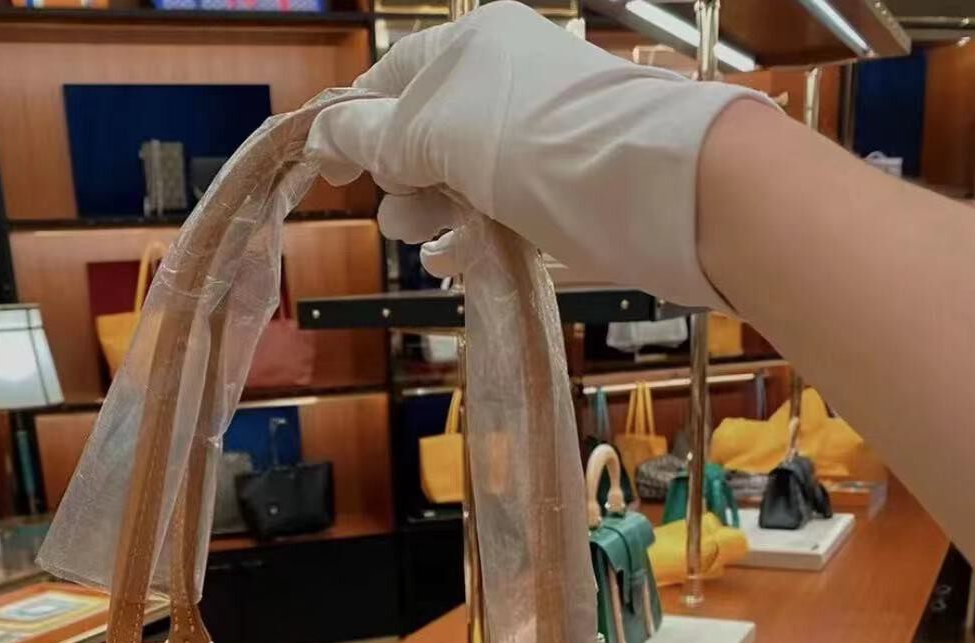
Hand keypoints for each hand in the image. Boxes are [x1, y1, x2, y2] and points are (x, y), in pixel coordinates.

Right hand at [308, 1, 768, 308]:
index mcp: (470, 46)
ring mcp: (531, 143)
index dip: (354, 125)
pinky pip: (495, 216)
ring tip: (425, 241)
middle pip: (422, 136)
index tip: (326, 172)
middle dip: (399, 179)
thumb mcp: (435, 131)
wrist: (650, 189)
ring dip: (430, 214)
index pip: (392, 79)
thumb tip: (324, 134)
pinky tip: (454, 264)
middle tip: (401, 212)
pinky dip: (470, 240)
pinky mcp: (556, 195)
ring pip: (457, 183)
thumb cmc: (534, 143)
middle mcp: (501, 87)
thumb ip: (373, 135)